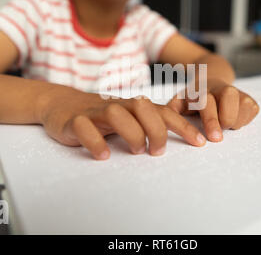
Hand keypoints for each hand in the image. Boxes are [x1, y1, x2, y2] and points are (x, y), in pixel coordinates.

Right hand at [37, 90, 206, 159]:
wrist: (60, 104)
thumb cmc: (100, 117)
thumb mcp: (127, 119)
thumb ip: (149, 124)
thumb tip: (176, 138)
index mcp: (133, 107)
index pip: (162, 111)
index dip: (183, 125)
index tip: (200, 143)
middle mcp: (117, 106)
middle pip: (143, 107)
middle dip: (157, 129)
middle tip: (158, 151)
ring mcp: (94, 112)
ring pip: (116, 113)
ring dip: (131, 132)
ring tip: (136, 151)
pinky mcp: (74, 121)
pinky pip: (84, 128)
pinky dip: (95, 141)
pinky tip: (103, 155)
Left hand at [168, 79, 259, 141]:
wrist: (211, 80)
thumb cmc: (194, 98)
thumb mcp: (180, 101)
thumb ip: (172, 109)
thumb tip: (162, 119)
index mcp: (201, 90)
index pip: (207, 102)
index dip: (211, 120)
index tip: (214, 138)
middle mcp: (220, 87)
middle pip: (229, 96)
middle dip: (226, 118)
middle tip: (219, 136)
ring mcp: (237, 91)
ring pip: (244, 104)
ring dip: (236, 120)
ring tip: (225, 125)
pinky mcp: (250, 99)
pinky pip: (252, 110)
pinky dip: (244, 119)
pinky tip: (234, 120)